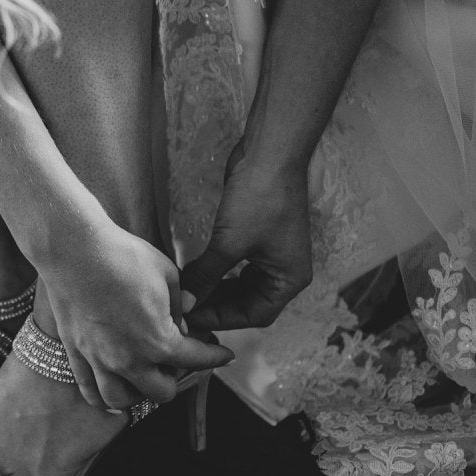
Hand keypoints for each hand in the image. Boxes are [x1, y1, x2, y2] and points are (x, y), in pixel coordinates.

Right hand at [41, 222, 234, 410]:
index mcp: (159, 342)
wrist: (74, 247)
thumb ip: (180, 304)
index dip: (215, 357)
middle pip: (161, 392)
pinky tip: (111, 383)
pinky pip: (89, 390)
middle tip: (175, 361)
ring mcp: (98, 359)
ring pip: (121, 401)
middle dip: (174, 378)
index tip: (224, 355)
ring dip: (137, 394)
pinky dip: (101, 396)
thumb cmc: (123, 256)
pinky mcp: (75, 352)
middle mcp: (129, 360)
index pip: (196, 360)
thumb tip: (184, 317)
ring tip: (141, 376)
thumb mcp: (167, 274)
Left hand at [181, 150, 313, 330]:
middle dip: (217, 306)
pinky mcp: (258, 237)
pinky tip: (197, 273)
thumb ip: (207, 276)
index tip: (192, 319)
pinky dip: (219, 272)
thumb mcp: (229, 243)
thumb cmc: (259, 199)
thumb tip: (185, 302)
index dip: (222, 319)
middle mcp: (286, 271)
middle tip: (185, 308)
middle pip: (250, 303)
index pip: (256, 315)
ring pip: (242, 285)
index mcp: (290, 279)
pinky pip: (238, 266)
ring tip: (187, 294)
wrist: (269, 156)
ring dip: (216, 290)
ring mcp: (273, 253)